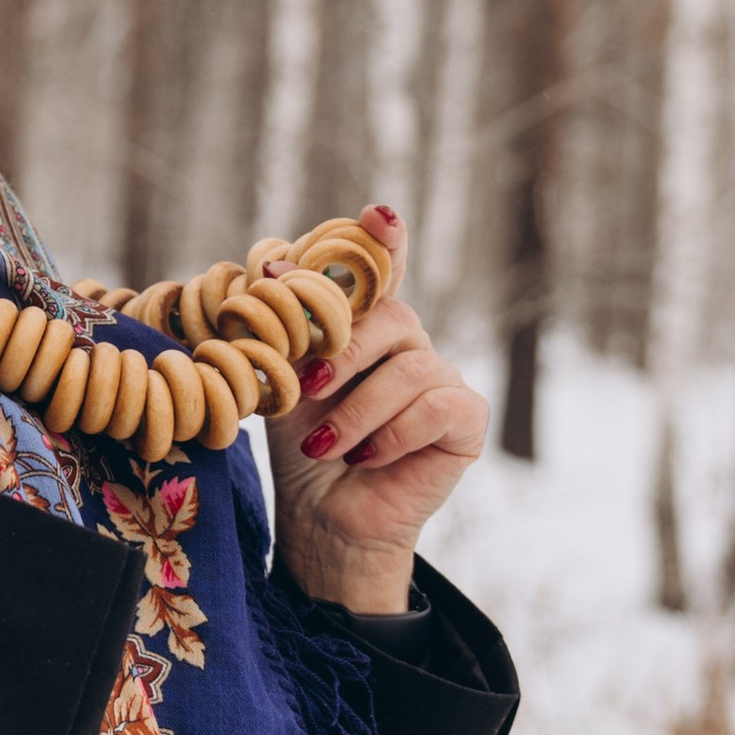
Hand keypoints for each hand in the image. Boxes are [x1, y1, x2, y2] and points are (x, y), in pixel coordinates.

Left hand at [265, 207, 487, 613]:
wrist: (324, 518)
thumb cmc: (305, 449)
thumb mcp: (285, 384)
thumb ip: (287, 331)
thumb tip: (268, 266)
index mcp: (366, 328)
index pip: (380, 272)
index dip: (384, 241)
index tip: (377, 216)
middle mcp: (409, 345)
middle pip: (392, 315)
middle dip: (344, 353)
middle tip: (308, 390)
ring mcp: (443, 380)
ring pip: (411, 368)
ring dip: (358, 412)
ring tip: (326, 448)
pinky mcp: (467, 421)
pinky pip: (438, 406)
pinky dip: (393, 434)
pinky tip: (366, 459)